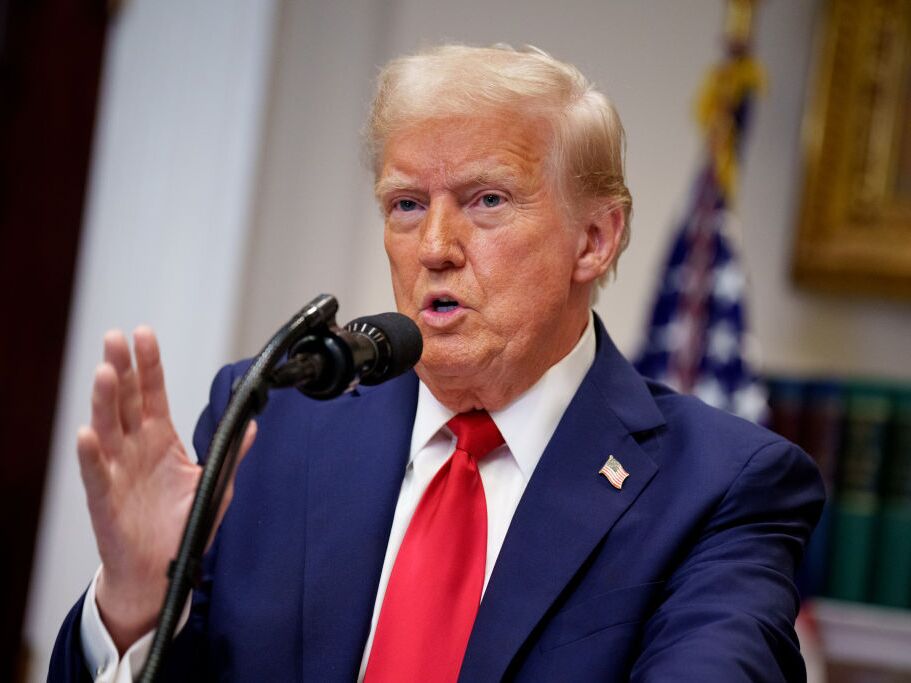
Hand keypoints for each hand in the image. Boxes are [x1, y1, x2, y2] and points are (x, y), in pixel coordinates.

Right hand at [76, 327, 255, 652]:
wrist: (160, 571)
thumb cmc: (182, 526)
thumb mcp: (215, 483)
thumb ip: (232, 452)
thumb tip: (253, 425)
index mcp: (161, 440)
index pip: (153, 394)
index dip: (150, 365)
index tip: (145, 335)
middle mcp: (136, 449)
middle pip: (126, 401)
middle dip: (122, 369)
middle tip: (115, 339)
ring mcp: (118, 471)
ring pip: (108, 428)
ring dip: (105, 401)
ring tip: (105, 373)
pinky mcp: (105, 499)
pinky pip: (96, 473)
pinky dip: (91, 454)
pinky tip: (88, 433)